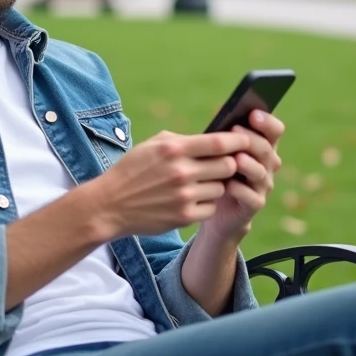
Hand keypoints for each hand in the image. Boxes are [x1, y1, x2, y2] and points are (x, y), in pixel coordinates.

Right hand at [87, 130, 252, 239]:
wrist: (110, 204)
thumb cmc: (133, 170)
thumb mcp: (153, 145)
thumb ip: (183, 140)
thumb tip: (214, 138)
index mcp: (174, 149)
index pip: (219, 142)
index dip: (238, 141)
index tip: (245, 140)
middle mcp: (181, 172)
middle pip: (228, 166)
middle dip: (229, 165)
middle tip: (224, 165)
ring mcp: (184, 196)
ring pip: (221, 188)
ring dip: (216, 186)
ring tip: (201, 184)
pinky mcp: (184, 217)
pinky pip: (211, 208)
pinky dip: (207, 204)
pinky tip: (193, 199)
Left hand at [200, 110, 283, 242]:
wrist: (211, 205)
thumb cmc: (214, 169)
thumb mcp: (216, 150)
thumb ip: (222, 136)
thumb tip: (220, 115)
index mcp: (262, 146)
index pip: (274, 130)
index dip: (267, 122)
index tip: (253, 114)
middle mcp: (268, 164)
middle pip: (266, 149)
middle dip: (251, 139)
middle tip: (235, 130)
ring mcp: (263, 185)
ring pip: (260, 172)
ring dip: (248, 164)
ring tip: (236, 159)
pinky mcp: (254, 204)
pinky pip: (252, 197)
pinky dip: (240, 190)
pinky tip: (228, 186)